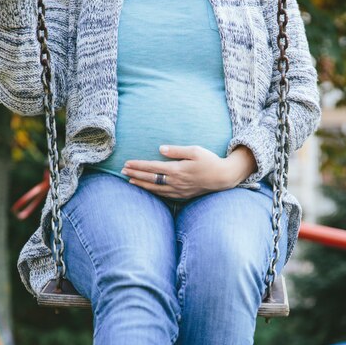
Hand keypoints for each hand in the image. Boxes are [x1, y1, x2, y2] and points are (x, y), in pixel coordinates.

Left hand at [121, 144, 256, 198]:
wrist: (223, 177)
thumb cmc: (210, 161)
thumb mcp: (195, 150)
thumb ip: (176, 150)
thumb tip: (160, 149)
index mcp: (177, 169)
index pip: (152, 167)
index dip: (138, 166)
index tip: (127, 163)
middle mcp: (176, 181)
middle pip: (150, 178)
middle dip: (135, 175)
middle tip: (122, 171)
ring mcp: (179, 190)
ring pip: (155, 188)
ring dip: (141, 184)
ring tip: (130, 181)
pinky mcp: (183, 195)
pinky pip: (164, 195)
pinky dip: (153, 192)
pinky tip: (147, 189)